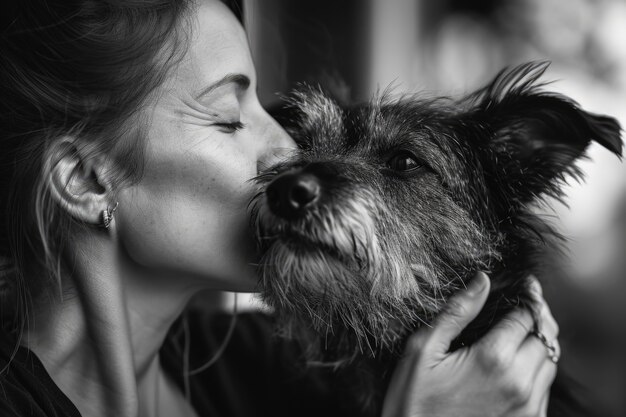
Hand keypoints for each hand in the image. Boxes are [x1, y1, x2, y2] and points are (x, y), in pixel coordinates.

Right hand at [382, 272, 558, 416]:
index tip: (526, 285)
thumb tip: (482, 281)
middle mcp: (519, 383)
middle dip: (538, 317)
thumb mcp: (423, 350)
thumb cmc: (413, 400)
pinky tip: (517, 364)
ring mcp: (527, 407)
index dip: (529, 295)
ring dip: (541, 343)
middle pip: (546, 337)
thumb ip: (456, 313)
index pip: (527, 315)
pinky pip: (544, 389)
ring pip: (550, 363)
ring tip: (522, 332)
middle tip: (526, 305)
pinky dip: (537, 370)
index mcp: (493, 358)